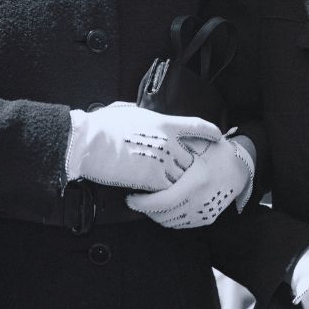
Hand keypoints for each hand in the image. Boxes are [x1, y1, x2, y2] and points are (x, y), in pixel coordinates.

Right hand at [64, 102, 221, 191]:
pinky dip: (165, 196)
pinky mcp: (154, 179)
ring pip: (183, 177)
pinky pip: (169, 192)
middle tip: (180, 172)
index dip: (209, 132)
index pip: (197, 126)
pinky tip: (156, 197)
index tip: (218, 136)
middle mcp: (169, 141)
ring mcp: (164, 161)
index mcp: (164, 122)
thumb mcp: (127, 111)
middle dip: (187, 165)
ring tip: (169, 188)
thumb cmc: (102, 125)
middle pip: (190, 157)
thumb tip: (140, 114)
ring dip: (177, 183)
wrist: (90, 142)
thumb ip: (142, 115)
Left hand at [125, 133, 254, 227]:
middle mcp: (200, 201)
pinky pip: (180, 224)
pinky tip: (162, 205)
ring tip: (147, 201)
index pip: (162, 202)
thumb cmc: (216, 152)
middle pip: (163, 216)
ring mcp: (204, 213)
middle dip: (145, 209)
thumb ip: (175, 148)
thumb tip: (148, 147)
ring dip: (155, 214)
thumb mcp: (198, 145)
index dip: (142, 203)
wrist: (241, 168)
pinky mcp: (206, 219)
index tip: (130, 197)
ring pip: (169, 222)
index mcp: (195, 183)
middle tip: (135, 198)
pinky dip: (167, 218)